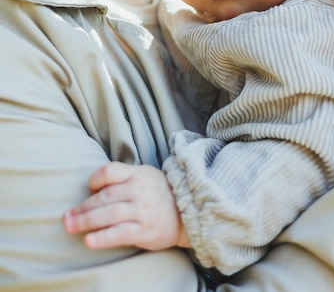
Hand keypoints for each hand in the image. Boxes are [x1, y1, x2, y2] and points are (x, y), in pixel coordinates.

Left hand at [63, 161, 189, 250]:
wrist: (187, 212)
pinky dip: (103, 237)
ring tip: (70, 226)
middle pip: (104, 197)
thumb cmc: (159, 193)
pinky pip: (120, 233)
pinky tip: (89, 241)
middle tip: (66, 217)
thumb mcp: (144, 176)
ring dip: (86, 221)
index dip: (95, 180)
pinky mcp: (144, 230)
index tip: (89, 190)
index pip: (109, 171)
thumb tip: (94, 188)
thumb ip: (123, 178)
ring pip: (108, 214)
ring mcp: (142, 210)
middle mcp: (138, 190)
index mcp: (137, 174)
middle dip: (82, 207)